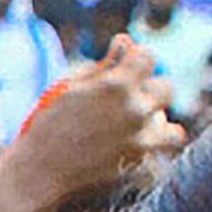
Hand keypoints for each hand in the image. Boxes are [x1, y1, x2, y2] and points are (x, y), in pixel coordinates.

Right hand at [0, 39, 183, 204]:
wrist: (39, 171)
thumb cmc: (47, 125)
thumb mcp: (69, 87)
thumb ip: (103, 65)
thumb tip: (125, 40)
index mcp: (116, 84)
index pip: (148, 56)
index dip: (136, 59)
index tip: (125, 65)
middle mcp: (136, 110)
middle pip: (165, 88)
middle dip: (148, 90)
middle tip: (126, 99)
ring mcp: (142, 138)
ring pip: (172, 125)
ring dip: (157, 121)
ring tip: (134, 125)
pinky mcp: (140, 162)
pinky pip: (160, 148)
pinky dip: (152, 145)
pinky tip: (130, 143)